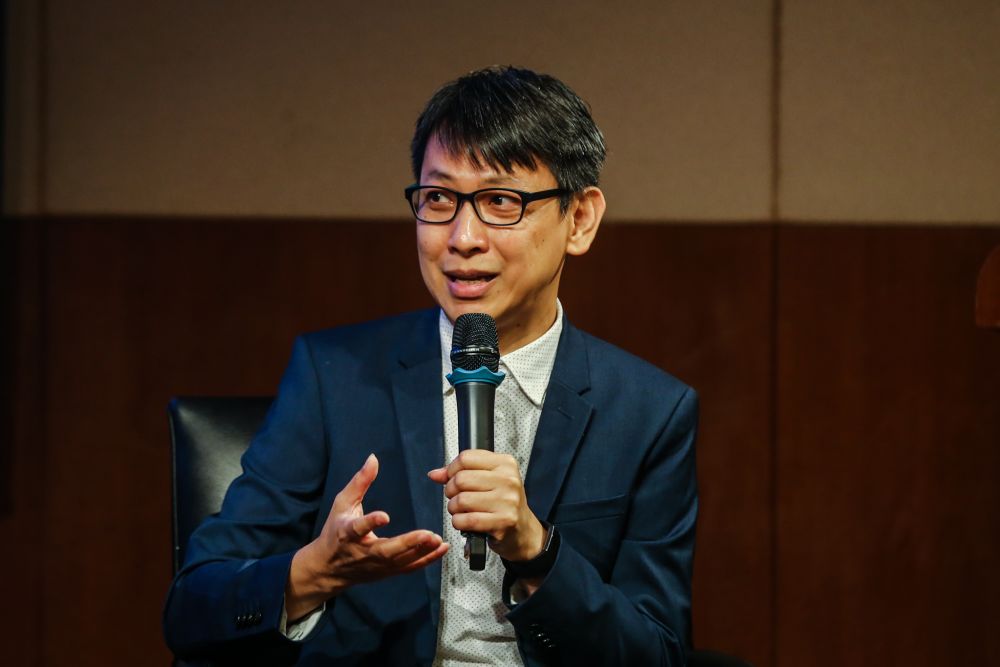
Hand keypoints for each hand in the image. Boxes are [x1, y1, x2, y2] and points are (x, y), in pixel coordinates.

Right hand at [285, 454, 448, 621]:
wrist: (328, 568)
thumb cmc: (334, 532)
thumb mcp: (342, 504)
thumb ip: (359, 482)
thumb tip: (373, 459)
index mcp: (348, 533)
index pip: (358, 528)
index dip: (371, 522)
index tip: (384, 516)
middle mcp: (363, 551)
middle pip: (386, 550)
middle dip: (407, 543)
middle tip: (426, 534)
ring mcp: (376, 564)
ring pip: (400, 561)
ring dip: (421, 551)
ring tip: (437, 540)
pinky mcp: (387, 571)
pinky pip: (409, 567)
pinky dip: (427, 560)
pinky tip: (441, 548)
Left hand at [427, 449, 545, 561]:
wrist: (522, 530)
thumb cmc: (502, 503)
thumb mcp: (487, 480)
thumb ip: (460, 473)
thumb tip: (435, 474)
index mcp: (505, 464)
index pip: (466, 458)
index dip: (451, 470)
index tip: (453, 478)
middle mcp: (509, 480)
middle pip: (461, 479)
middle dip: (451, 491)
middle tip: (458, 497)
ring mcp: (507, 501)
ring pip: (461, 500)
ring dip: (454, 509)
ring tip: (462, 510)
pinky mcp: (503, 522)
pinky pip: (466, 520)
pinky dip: (459, 522)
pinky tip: (466, 522)